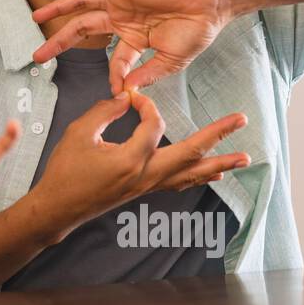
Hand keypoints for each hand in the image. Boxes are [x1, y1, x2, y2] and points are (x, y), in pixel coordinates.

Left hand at [30, 0, 232, 91]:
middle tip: (37, 56)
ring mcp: (121, 0)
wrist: (212, 3)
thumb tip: (128, 89)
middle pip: (82, 30)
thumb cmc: (197, 29)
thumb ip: (147, 73)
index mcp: (135, 37)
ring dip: (57, 9)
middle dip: (59, 43)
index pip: (115, 59)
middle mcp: (123, 17)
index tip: (116, 93)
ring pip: (80, 3)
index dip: (115, 76)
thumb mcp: (170, 60)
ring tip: (35, 18)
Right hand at [33, 88, 249, 238]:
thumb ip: (105, 111)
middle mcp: (145, 175)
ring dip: (219, 163)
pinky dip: (199, 176)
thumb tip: (127, 98)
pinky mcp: (144, 190)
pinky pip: (179, 183)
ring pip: (191, 174)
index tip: (132, 97)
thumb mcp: (79, 133)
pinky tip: (214, 173)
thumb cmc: (65, 171)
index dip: (146, 106)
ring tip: (244, 158)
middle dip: (218, 135)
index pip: (153, 125)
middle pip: (191, 153)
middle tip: (241, 119)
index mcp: (130, 159)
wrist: (59, 207)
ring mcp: (147, 186)